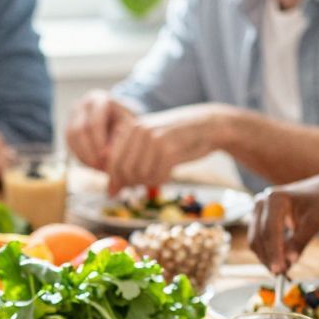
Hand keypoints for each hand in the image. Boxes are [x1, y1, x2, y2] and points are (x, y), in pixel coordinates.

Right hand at [65, 91, 134, 171]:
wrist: (121, 119)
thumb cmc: (129, 124)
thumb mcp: (130, 128)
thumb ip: (121, 140)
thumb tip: (107, 158)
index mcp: (100, 100)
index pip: (94, 123)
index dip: (99, 142)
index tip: (106, 157)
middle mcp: (83, 104)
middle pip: (79, 129)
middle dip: (89, 150)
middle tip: (100, 166)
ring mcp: (73, 115)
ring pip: (71, 136)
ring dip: (82, 154)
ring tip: (96, 167)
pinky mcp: (69, 126)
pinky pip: (69, 142)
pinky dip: (79, 155)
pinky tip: (91, 165)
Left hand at [105, 104, 226, 193]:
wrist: (208, 126)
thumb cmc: (177, 138)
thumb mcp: (148, 145)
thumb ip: (127, 165)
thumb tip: (109, 192)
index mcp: (131, 128)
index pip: (112, 163)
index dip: (117, 181)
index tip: (125, 189)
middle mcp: (140, 131)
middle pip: (125, 172)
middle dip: (134, 183)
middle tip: (148, 181)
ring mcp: (154, 139)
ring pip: (141, 175)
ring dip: (150, 182)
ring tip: (161, 175)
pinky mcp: (170, 150)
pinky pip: (158, 176)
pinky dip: (162, 181)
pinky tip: (169, 174)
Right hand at [248, 174, 318, 274]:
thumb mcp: (315, 222)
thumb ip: (301, 241)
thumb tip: (289, 262)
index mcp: (275, 198)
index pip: (269, 230)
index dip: (273, 252)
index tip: (280, 270)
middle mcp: (262, 202)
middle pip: (259, 237)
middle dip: (269, 258)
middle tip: (282, 275)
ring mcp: (258, 211)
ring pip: (256, 241)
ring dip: (267, 258)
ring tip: (284, 271)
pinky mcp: (258, 220)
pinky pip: (259, 241)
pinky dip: (268, 254)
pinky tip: (281, 264)